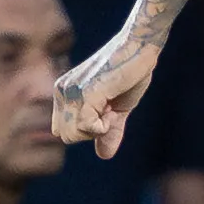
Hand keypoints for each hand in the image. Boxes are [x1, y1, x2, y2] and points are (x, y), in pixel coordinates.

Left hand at [54, 28, 157, 154]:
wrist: (140, 46)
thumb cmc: (131, 72)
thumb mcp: (117, 108)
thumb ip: (108, 131)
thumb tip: (104, 156)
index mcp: (64, 92)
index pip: (62, 129)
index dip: (86, 129)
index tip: (105, 112)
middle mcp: (62, 91)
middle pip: (65, 135)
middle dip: (90, 132)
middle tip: (109, 111)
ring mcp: (71, 92)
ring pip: (73, 134)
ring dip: (97, 129)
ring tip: (111, 107)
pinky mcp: (84, 93)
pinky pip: (86, 127)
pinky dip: (103, 127)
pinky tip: (112, 110)